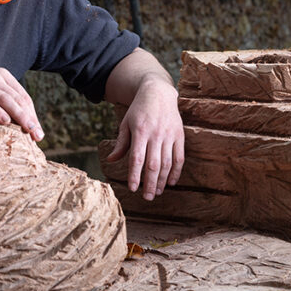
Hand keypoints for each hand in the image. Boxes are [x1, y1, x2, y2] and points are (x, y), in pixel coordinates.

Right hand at [0, 64, 44, 140]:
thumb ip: (1, 95)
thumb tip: (17, 118)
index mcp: (3, 76)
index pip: (23, 96)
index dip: (32, 114)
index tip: (37, 131)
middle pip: (18, 99)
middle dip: (30, 119)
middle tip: (38, 136)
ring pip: (6, 100)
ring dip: (20, 116)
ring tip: (28, 130)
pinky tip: (5, 121)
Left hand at [103, 51, 184, 199]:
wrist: (158, 92)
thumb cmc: (138, 110)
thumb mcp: (126, 124)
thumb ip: (121, 144)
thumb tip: (110, 161)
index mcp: (140, 132)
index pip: (137, 158)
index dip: (135, 175)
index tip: (133, 189)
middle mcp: (155, 134)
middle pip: (153, 164)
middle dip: (150, 183)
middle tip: (147, 198)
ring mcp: (169, 135)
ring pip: (167, 163)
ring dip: (162, 180)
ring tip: (157, 192)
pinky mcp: (179, 135)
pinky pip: (179, 157)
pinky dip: (176, 171)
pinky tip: (171, 182)